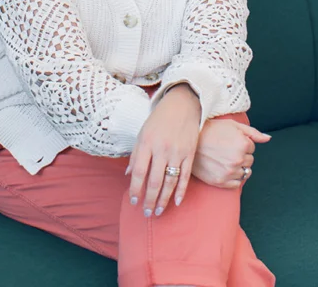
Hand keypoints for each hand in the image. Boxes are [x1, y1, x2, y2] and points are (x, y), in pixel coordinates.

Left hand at [128, 85, 200, 216]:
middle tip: (146, 213)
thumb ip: (135, 155)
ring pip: (170, 181)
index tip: (133, 201)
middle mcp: (161, 149)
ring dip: (164, 199)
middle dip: (149, 200)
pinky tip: (176, 202)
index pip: (139, 172)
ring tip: (159, 211)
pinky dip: (181, 190)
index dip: (135, 189)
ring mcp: (177, 152)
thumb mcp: (142, 133)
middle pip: (154, 181)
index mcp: (146, 143)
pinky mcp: (190, 153)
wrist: (183, 105)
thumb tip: (128, 175)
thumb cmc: (158, 120)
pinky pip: (185, 176)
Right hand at [192, 119, 269, 187]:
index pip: (252, 148)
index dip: (242, 143)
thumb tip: (268, 139)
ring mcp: (229, 172)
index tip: (230, 141)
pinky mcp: (220, 182)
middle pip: (249, 161)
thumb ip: (253, 133)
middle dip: (241, 155)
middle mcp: (238, 160)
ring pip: (244, 173)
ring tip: (225, 159)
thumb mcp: (233, 125)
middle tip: (226, 150)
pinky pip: (236, 184)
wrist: (189, 141)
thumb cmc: (211, 130)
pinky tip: (224, 169)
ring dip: (238, 167)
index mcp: (243, 144)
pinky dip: (233, 178)